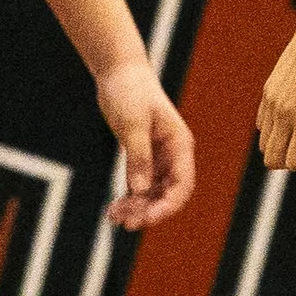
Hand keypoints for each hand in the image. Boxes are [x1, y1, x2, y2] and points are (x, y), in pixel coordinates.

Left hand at [96, 58, 194, 229]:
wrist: (119, 72)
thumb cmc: (130, 92)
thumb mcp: (133, 124)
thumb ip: (138, 157)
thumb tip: (141, 191)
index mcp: (179, 145)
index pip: (182, 185)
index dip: (168, 206)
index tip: (147, 218)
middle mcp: (172, 155)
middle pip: (167, 195)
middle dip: (149, 211)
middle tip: (126, 223)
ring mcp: (157, 158)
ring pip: (152, 194)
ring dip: (136, 208)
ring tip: (114, 217)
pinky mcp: (141, 158)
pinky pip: (139, 187)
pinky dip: (128, 200)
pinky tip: (113, 211)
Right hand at [256, 10, 295, 171]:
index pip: (295, 162)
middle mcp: (285, 112)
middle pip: (273, 159)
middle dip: (292, 161)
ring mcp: (273, 101)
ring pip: (264, 143)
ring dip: (282, 145)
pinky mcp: (268, 90)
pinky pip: (262, 123)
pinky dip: (274, 129)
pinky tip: (293, 114)